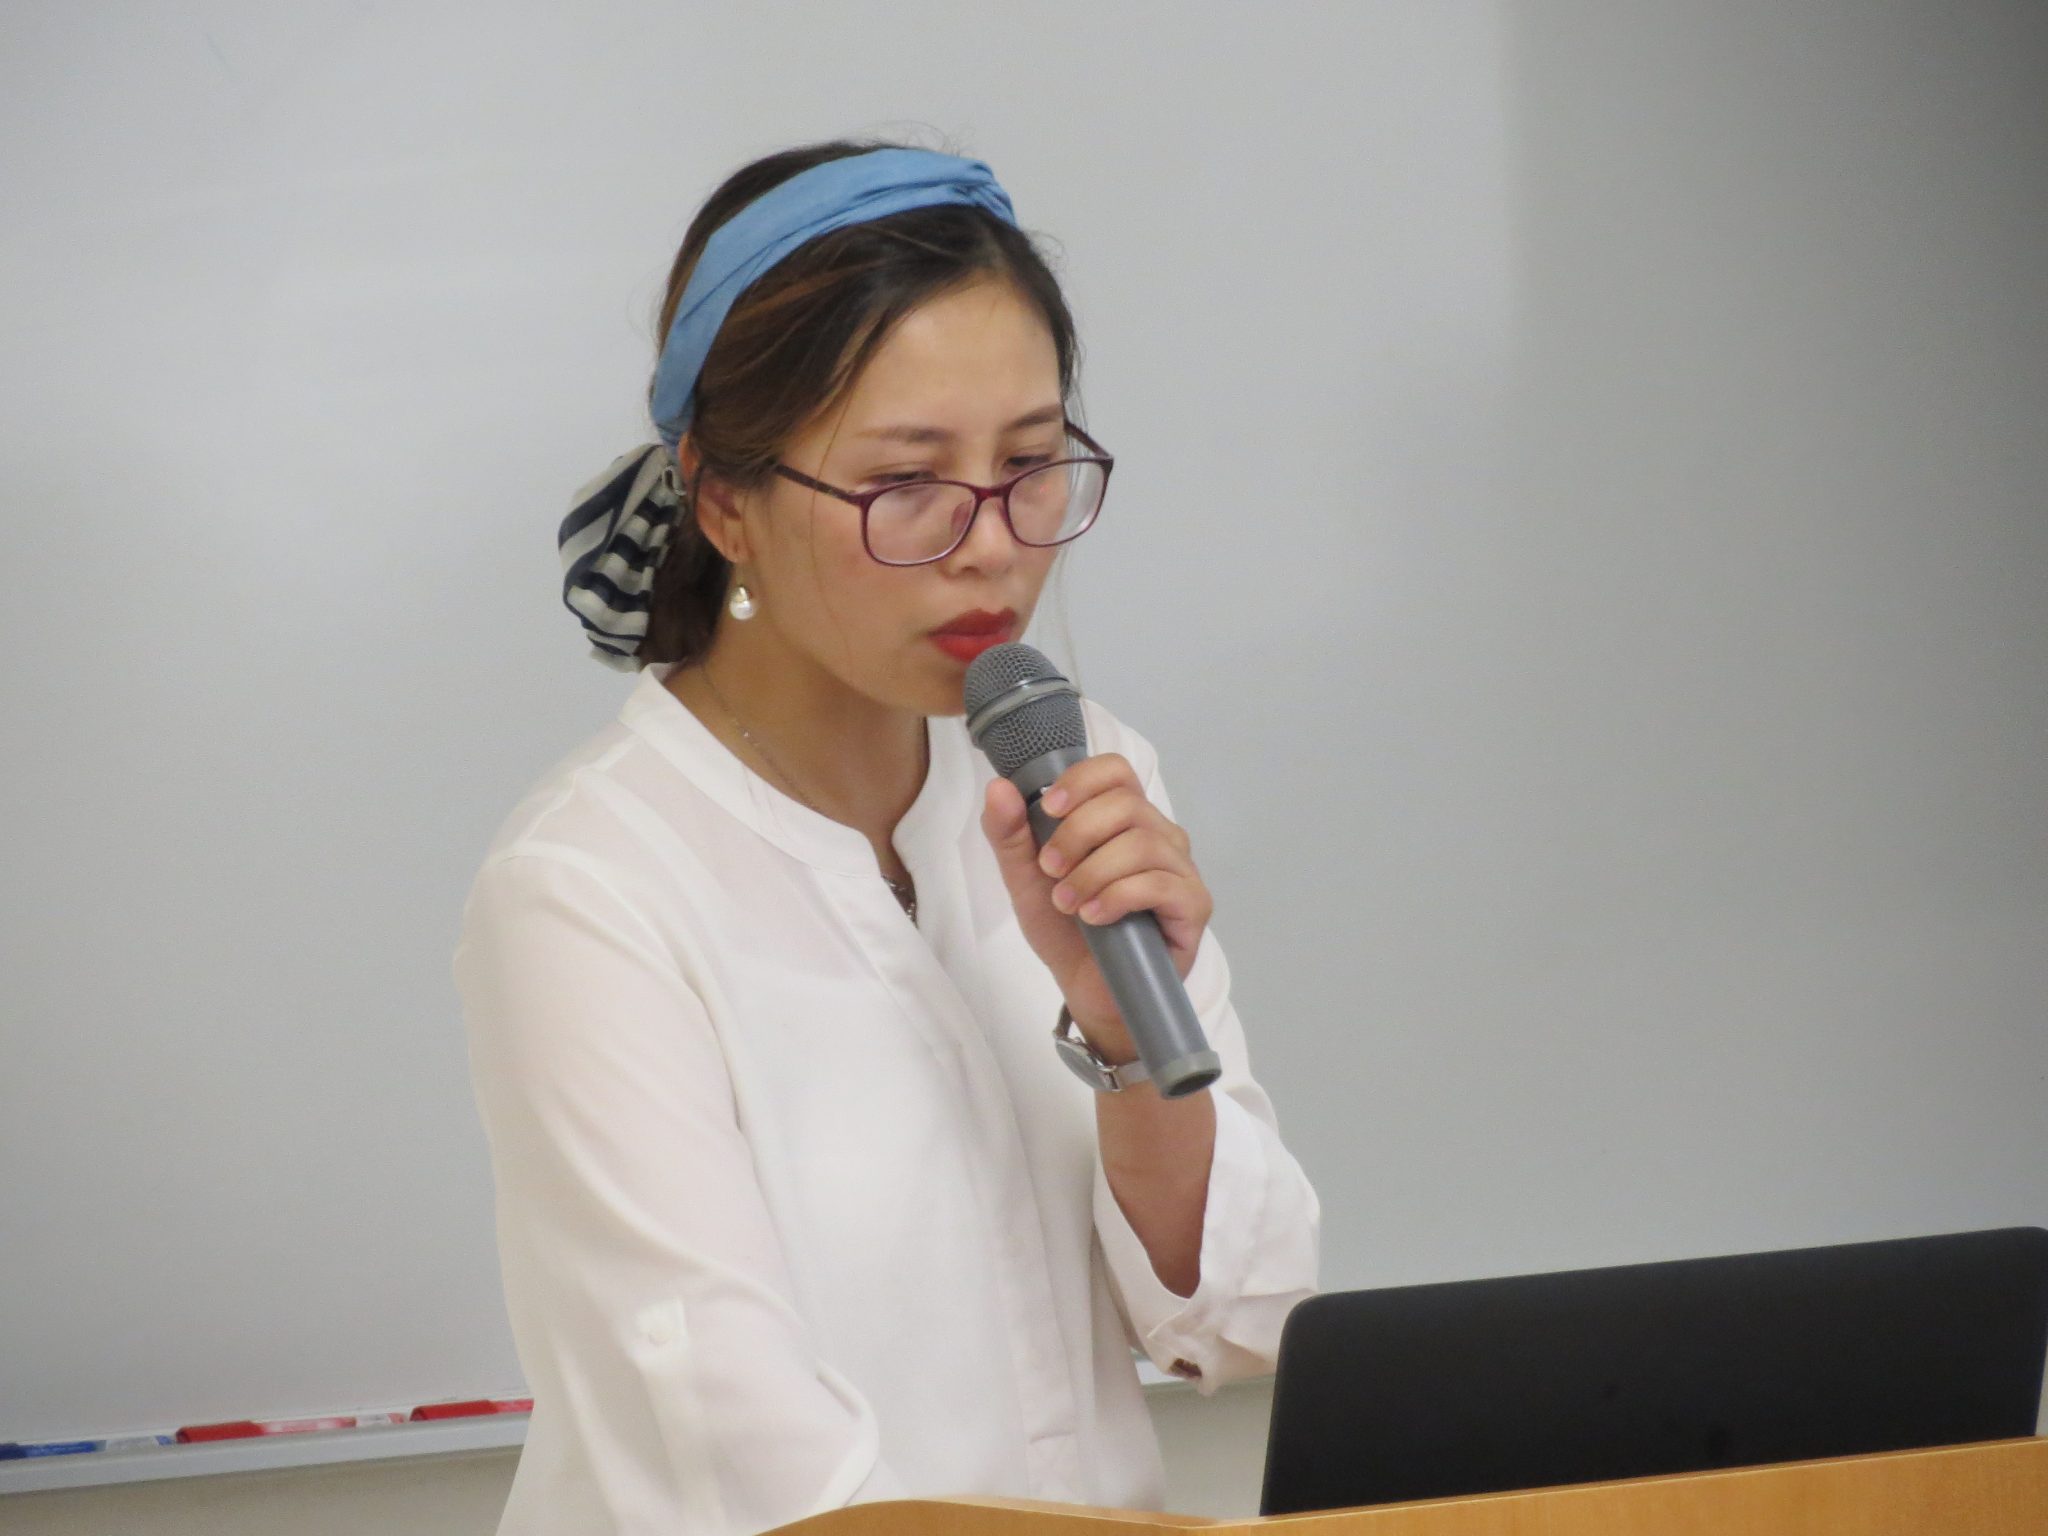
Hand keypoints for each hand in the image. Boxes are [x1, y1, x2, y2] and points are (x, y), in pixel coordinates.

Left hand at [979, 753, 1212, 1059]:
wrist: (1088, 991)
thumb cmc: (1066, 931)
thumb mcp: (1025, 880)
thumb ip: (1009, 835)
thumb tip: (998, 787)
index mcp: (1123, 819)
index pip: (1116, 771)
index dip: (1082, 781)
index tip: (1049, 809)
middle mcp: (1159, 835)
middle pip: (1126, 804)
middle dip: (1078, 835)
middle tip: (1050, 871)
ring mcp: (1180, 869)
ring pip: (1142, 843)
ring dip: (1093, 872)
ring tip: (1067, 903)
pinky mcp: (1193, 905)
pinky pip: (1160, 884)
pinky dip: (1118, 897)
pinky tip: (1094, 917)